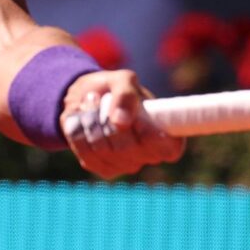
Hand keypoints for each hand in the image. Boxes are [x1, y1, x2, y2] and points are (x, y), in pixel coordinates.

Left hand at [61, 70, 184, 179]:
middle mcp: (150, 154)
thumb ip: (125, 95)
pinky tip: (84, 124)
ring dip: (91, 124)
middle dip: (108, 121)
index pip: (169, 148)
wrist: (91, 98)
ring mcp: (128, 165)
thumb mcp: (122, 80)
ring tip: (92, 108)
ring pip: (104, 151)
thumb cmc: (114, 88)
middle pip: (128, 148)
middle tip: (103, 100)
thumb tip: (120, 121)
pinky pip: (88, 156)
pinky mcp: (106, 170)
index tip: (135, 115)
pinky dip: (80, 135)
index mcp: (165, 131)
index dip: (149, 134)